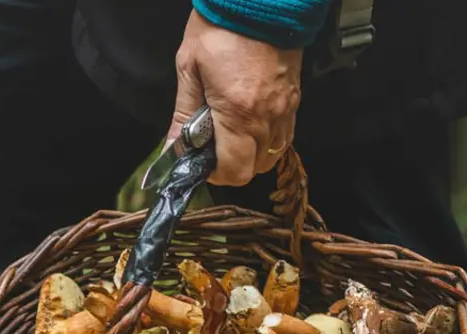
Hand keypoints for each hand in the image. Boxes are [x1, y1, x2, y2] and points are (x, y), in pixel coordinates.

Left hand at [169, 10, 303, 186]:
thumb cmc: (222, 25)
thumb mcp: (190, 67)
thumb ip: (182, 113)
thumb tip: (171, 147)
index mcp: (238, 113)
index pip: (233, 171)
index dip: (214, 174)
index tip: (199, 160)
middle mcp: (267, 118)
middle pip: (254, 170)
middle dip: (230, 166)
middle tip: (211, 146)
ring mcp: (285, 109)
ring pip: (272, 156)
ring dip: (250, 155)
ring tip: (230, 134)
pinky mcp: (295, 99)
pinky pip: (284, 136)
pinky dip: (267, 141)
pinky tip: (250, 124)